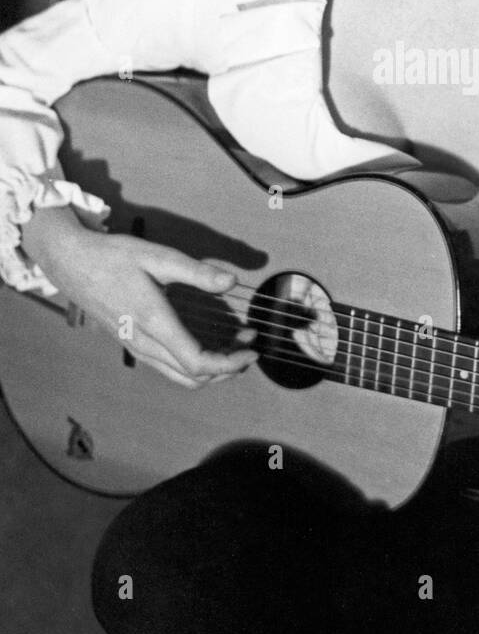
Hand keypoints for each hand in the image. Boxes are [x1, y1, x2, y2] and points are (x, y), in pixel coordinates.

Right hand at [21, 207, 256, 388]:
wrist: (71, 264)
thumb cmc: (113, 257)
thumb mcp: (157, 256)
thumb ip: (197, 271)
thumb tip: (231, 281)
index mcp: (153, 322)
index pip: (197, 362)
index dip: (229, 363)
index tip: (252, 349)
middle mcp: (144, 343)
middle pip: (192, 377)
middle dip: (228, 368)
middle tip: (250, 345)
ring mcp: (136, 348)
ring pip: (180, 377)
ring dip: (212, 369)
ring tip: (235, 345)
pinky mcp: (133, 345)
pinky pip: (169, 367)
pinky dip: (195, 364)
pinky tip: (208, 341)